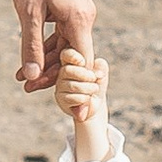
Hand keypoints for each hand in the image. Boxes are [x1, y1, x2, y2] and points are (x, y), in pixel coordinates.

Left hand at [12, 0, 95, 94]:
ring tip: (21, 77)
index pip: (82, 63)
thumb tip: (31, 75)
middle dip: (50, 75)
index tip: (69, 108)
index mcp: (80, 19)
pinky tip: (27, 57)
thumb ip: (30, 45)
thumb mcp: (28, 12)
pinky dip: (45, 45)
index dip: (75, 87)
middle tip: (26, 89)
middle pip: (71, 57)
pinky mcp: (69, 6)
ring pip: (64, 46)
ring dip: (44, 61)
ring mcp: (77, 11)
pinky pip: (60, 33)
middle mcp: (84, 17)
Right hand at [54, 43, 111, 161]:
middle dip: (84, 75)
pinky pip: (72, 98)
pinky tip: (87, 99)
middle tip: (94, 78)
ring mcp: (60, 87)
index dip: (72, 56)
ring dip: (87, 88)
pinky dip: (84, 99)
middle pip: (67, 70)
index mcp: (71, 63)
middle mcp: (62, 73)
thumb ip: (101, 67)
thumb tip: (98, 62)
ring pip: (72, 85)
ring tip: (94, 90)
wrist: (95, 106)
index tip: (82, 61)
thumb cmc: (96, 86)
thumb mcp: (101, 75)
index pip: (66, 54)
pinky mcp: (61, 99)